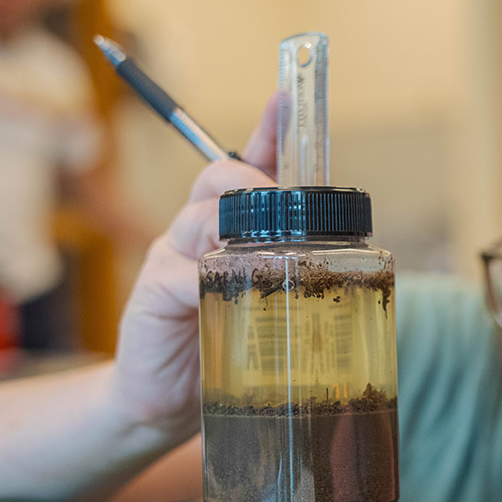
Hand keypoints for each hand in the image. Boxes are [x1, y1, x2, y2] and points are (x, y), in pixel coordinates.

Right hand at [108, 95, 279, 442]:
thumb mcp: (264, 306)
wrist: (160, 403)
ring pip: (200, 216)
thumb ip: (291, 274)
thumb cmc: (223, 348)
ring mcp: (171, 259)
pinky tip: (225, 289)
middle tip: (284, 201)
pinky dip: (208, 278)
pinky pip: (182, 273)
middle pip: (220, 179)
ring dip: (233, 222)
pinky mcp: (153, 294)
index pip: (248, 166)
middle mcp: (196, 234)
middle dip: (254, 180)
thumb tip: (349, 259)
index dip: (268, 132)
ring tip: (265, 243)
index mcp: (227, 229)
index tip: (287, 97)